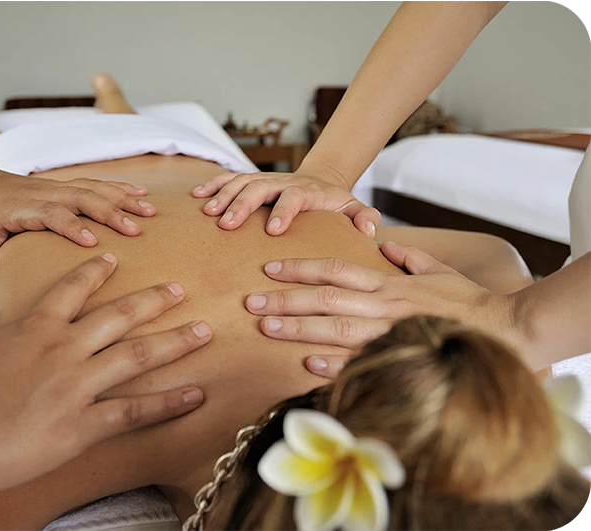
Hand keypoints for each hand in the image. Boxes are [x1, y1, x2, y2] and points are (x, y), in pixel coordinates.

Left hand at [0, 166, 156, 302]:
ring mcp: (54, 187)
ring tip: (151, 211)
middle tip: (137, 230)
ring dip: (123, 199)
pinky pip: (95, 184)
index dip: (71, 226)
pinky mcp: (63, 185)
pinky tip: (141, 192)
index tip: (93, 242)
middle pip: (81, 198)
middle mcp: (41, 194)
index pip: (50, 214)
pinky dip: (120, 188)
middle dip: (111, 212)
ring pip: (93, 189)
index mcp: (19, 209)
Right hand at [0, 253, 208, 493]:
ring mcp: (73, 386)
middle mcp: (60, 349)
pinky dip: (167, 403)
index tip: (114, 259)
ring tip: (204, 330)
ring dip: (174, 341)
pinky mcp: (77, 425)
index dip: (95, 272)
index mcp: (32, 328)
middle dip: (154, 299)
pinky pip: (133, 411)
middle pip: (119, 315)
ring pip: (136, 354)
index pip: (71, 290)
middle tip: (181, 287)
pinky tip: (195, 395)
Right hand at [192, 171, 379, 237]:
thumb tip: (369, 230)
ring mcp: (265, 180)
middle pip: (259, 187)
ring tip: (207, 213)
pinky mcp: (251, 180)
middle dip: (241, 204)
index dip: (284, 211)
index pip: (294, 197)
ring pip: (241, 181)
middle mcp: (283, 182)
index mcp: (307, 192)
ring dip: (222, 195)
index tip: (273, 230)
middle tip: (226, 224)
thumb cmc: (336, 203)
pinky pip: (229, 179)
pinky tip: (197, 197)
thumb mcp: (356, 209)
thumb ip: (365, 218)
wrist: (322, 179)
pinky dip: (213, 185)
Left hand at [245, 241, 522, 377]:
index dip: (301, 267)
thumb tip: (384, 243)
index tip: (270, 267)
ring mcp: (389, 335)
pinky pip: (360, 364)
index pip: (335, 269)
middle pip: (325, 299)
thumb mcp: (437, 269)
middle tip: (251, 302)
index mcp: (389, 283)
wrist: (504, 330)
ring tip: (264, 328)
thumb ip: (407, 256)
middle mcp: (384, 306)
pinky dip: (332, 365)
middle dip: (285, 300)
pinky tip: (305, 365)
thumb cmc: (467, 300)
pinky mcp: (399, 360)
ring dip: (296, 329)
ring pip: (333, 329)